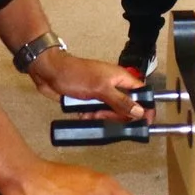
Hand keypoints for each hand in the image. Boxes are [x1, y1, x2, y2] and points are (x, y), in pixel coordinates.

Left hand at [28, 51, 149, 119]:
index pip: (141, 93)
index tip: (144, 121)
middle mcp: (113, 86)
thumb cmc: (75, 74)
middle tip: (104, 116)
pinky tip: (82, 114)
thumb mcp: (100, 89)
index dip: (145, 107)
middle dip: (115, 116)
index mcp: (121, 78)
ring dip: (100, 117)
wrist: (49, 73)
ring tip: (90, 114)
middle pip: (126, 108)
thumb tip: (139, 111)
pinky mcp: (89, 101)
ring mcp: (101, 94)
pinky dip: (89, 116)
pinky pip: (96, 114)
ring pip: (110, 113)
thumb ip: (121, 101)